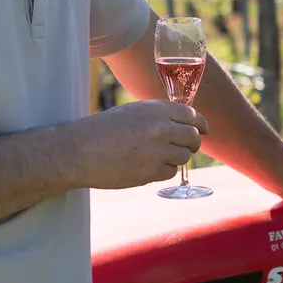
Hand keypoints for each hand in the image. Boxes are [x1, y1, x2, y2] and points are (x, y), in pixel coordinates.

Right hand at [77, 100, 208, 189]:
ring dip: (177, 157)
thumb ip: (157, 116)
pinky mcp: (150, 173)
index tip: (203, 129)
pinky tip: (150, 166)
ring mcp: (156, 152)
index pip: (191, 115)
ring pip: (184, 156)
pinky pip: (170, 172)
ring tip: (161, 156)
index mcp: (155, 110)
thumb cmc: (101, 129)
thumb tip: (181, 125)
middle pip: (193, 137)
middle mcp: (160, 129)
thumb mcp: (132, 112)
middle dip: (193, 142)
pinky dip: (165, 170)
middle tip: (188, 146)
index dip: (200, 123)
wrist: (79, 151)